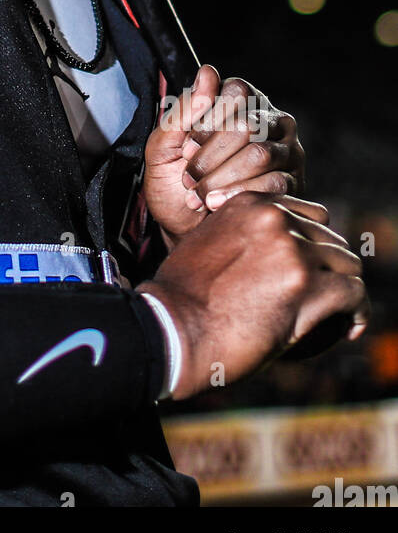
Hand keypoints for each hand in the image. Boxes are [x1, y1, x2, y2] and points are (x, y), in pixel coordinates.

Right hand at [137, 191, 368, 399]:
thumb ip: (239, 237)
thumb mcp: (205, 245)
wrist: (173, 328)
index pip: (308, 212)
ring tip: (342, 313)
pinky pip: (354, 293)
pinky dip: (357, 312)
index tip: (313, 269)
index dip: (315, 243)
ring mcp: (292, 250)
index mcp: (249, 204)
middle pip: (330, 237)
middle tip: (326, 298)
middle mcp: (273, 219)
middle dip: (331, 268)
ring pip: (347, 263)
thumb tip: (267, 255)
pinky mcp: (306, 286)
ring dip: (346, 289)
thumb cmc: (182, 297)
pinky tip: (350, 327)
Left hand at [144, 64, 304, 245]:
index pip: (235, 91)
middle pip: (247, 125)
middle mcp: (269, 119)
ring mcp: (286, 150)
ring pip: (260, 154)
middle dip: (210, 156)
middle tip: (189, 177)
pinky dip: (238, 195)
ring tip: (199, 195)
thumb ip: (183, 109)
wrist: (185, 229)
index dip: (207, 119)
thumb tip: (208, 72)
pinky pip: (274, 183)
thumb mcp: (164, 145)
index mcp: (239, 100)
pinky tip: (216, 205)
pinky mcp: (293, 183)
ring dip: (222, 178)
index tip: (187, 145)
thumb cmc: (173, 182)